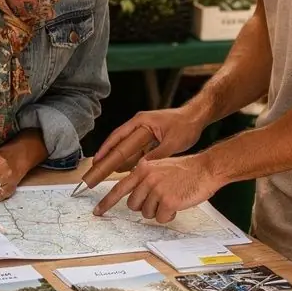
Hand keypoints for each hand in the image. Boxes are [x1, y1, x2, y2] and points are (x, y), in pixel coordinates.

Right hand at [80, 106, 202, 189]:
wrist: (197, 117)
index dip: (106, 150)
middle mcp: (139, 125)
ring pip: (126, 148)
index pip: (118, 137)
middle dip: (106, 157)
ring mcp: (143, 131)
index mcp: (141, 122)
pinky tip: (123, 171)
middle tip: (94, 171)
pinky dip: (129, 160)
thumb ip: (157, 155)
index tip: (96, 162)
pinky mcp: (149, 138)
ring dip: (116, 160)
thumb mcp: (172, 142)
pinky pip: (135, 150)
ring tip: (103, 173)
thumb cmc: (186, 125)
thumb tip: (143, 168)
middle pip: (118, 143)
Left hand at [94, 153, 216, 224]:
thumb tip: (135, 196)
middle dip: (144, 207)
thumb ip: (145, 178)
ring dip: (158, 211)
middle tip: (159, 200)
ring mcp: (156, 189)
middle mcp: (147, 178)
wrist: (205, 169)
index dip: (107, 202)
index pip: (119, 188)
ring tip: (171, 199)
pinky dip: (168, 216)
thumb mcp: (160, 167)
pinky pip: (160, 218)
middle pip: (133, 205)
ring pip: (146, 213)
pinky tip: (177, 205)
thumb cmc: (186, 170)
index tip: (97, 211)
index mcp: (143, 169)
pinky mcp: (167, 201)